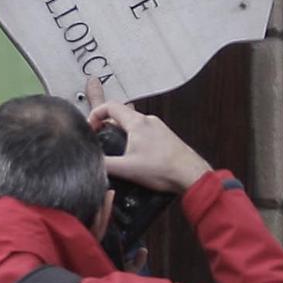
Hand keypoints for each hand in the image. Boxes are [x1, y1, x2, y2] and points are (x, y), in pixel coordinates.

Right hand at [87, 100, 210, 192]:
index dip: (95, 114)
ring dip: (123, 132)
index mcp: (137, 123)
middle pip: (121, 115)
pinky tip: (137, 156)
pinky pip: (146, 132)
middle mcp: (149, 121)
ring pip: (134, 124)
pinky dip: (136, 139)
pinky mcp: (166, 138)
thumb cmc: (165, 170)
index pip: (109, 106)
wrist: (192, 176)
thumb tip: (91, 163)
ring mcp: (159, 128)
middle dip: (108, 125)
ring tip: (118, 148)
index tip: (91, 127)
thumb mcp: (127, 169)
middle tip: (101, 137)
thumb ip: (105, 165)